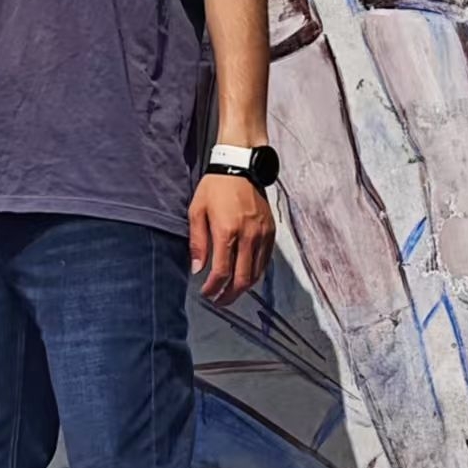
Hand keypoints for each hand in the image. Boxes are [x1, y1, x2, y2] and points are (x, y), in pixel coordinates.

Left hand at [188, 173, 275, 306]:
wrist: (241, 166)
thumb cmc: (216, 187)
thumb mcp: (197, 211)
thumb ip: (197, 242)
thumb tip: (197, 269)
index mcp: (227, 231)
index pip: (222, 272)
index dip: (213, 288)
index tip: (206, 294)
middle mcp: (249, 236)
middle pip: (242, 279)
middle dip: (230, 296)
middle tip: (219, 301)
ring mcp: (263, 234)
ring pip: (257, 273)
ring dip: (243, 288)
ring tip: (230, 292)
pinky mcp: (271, 231)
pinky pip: (265, 260)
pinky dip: (255, 273)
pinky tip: (244, 275)